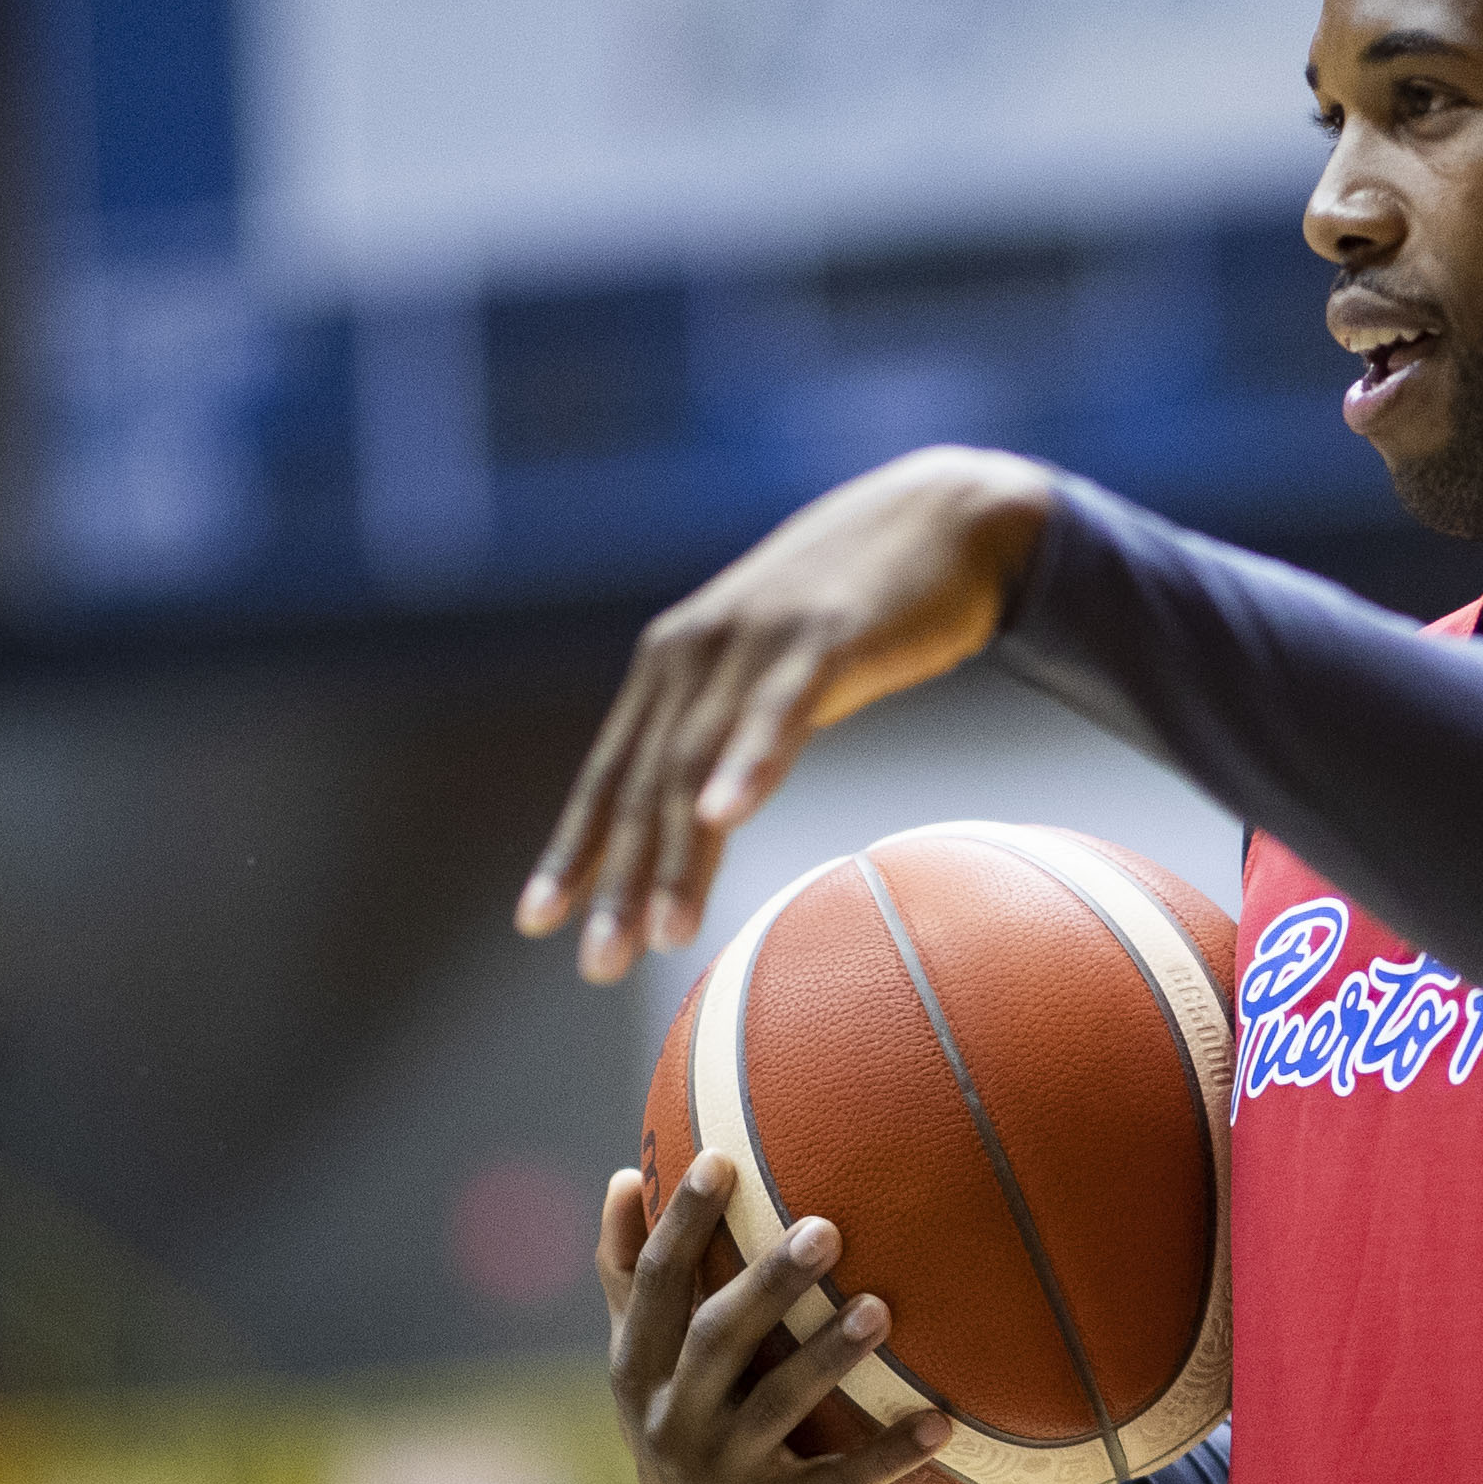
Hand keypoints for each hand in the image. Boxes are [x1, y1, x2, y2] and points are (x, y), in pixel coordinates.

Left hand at [519, 445, 1055, 983]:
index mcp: (674, 666)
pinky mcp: (822, 638)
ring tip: (663, 934)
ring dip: (678, 854)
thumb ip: (729, 729)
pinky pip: (775, 711)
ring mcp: (754, 642)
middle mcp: (694, 652)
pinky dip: (747, 764)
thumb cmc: (855, 613)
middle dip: (614, 878)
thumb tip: (700, 813)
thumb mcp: (771, 672)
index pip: (610, 773)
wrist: (944, 519)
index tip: (537, 923)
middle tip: (598, 964)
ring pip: (698, 762)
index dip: (572, 848)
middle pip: (643, 783)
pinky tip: (726, 815)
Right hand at [599, 1155, 952, 1483]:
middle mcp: (669, 1422)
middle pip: (716, 1338)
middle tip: (826, 1229)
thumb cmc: (686, 1425)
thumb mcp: (646, 1363)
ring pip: (777, 1407)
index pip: (654, 1283)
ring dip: (828, 1356)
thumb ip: (630, 1276)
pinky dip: (890, 1456)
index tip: (720, 1159)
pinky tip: (942, 1422)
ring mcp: (719, 1476)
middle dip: (767, 1283)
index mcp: (637, 1369)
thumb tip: (625, 1174)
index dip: (683, 1223)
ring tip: (880, 1309)